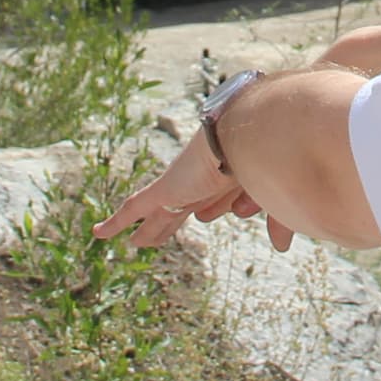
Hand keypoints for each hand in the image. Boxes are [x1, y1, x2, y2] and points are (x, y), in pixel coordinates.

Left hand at [95, 131, 278, 249]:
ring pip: (159, 214)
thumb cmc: (269, 160)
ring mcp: (181, 186)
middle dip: (173, 223)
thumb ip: (279, 219)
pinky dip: (116, 223)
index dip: (220, 208)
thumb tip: (281, 246)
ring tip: (138, 242)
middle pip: (183, 208)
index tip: (233, 212)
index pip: (219, 200)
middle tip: (161, 235)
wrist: (249, 134)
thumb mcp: (275, 196)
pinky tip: (98, 234)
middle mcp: (202, 181)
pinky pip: (134, 208)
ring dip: (150, 229)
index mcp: (228, 179)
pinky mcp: (165, 190)